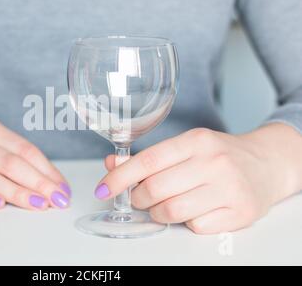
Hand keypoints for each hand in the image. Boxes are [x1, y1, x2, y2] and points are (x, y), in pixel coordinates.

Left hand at [99, 124, 301, 233]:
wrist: (266, 163)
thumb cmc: (219, 155)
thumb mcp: (185, 147)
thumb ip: (148, 157)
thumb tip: (111, 164)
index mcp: (196, 141)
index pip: (147, 161)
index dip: (119, 178)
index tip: (102, 189)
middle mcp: (214, 162)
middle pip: (155, 189)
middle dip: (139, 198)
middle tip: (141, 198)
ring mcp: (229, 188)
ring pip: (172, 212)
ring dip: (158, 213)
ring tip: (165, 205)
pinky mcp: (240, 213)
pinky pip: (196, 227)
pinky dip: (187, 223)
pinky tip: (195, 210)